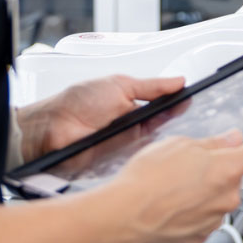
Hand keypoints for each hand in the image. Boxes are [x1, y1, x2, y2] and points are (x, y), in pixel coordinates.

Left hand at [17, 74, 182, 162]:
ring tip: (172, 129)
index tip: (189, 100)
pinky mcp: (121, 161)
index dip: (176, 104)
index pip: (162, 106)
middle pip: (162, 126)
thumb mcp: (120, 85)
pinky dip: (147, 153)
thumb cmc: (79, 102)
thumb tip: (178, 81)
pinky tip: (155, 147)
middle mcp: (131, 125)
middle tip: (184, 113)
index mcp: (132, 105)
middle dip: (173, 120)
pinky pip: (140, 157)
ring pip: (154, 143)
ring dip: (162, 137)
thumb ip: (151, 86)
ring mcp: (127, 145)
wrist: (54, 127)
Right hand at [104, 130, 242, 242]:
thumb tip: (229, 141)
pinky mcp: (200, 236)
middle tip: (183, 169)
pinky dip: (188, 212)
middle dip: (213, 171)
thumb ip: (211, 143)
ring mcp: (215, 219)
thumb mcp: (179, 145)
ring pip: (214, 199)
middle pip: (229, 177)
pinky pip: (201, 218)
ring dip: (198, 193)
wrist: (123, 216)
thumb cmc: (146, 179)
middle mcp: (227, 195)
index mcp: (227, 167)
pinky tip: (168, 207)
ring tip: (168, 190)